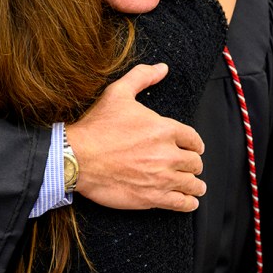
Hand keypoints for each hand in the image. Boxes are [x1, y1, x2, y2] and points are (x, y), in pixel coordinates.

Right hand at [65, 63, 206, 211]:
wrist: (77, 157)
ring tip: (195, 186)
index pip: (194, 139)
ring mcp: (161, 178)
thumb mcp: (118, 93)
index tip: (193, 148)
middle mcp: (167, 154)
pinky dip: (188, 203)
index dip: (195, 144)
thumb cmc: (96, 127)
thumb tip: (162, 68)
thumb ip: (142, 77)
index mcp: (164, 129)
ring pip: (192, 184)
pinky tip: (188, 201)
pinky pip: (181, 203)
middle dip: (193, 164)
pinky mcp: (152, 197)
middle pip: (195, 162)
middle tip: (190, 167)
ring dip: (195, 184)